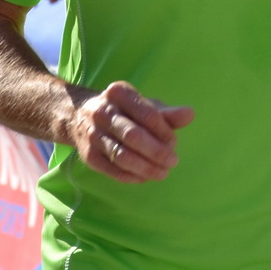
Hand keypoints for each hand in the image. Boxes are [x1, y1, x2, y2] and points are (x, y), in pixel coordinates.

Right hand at [67, 81, 193, 183]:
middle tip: (173, 162)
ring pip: (122, 156)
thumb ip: (168, 114)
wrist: (80, 116)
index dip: (164, 132)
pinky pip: (113, 170)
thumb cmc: (124, 112)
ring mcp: (93, 134)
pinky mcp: (88, 155)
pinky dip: (132, 176)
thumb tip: (190, 114)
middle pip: (134, 136)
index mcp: (119, 93)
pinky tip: (145, 177)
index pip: (148, 114)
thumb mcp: (145, 106)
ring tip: (162, 173)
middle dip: (157, 152)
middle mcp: (102, 111)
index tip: (174, 143)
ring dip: (146, 168)